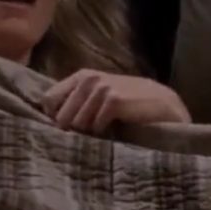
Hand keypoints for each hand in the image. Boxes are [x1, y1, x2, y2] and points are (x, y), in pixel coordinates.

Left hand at [41, 69, 190, 132]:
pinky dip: (103, 132)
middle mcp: (89, 79)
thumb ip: (77, 102)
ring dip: (90, 132)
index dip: (54, 117)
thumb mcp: (99, 95)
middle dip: (72, 129)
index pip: (48, 100)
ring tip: (105, 128)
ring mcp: (101, 88)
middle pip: (61, 116)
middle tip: (90, 132)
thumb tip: (52, 121)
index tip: (68, 128)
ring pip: (77, 124)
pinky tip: (114, 127)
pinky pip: (96, 126)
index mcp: (81, 76)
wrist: (162, 104)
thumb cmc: (127, 103)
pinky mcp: (114, 100)